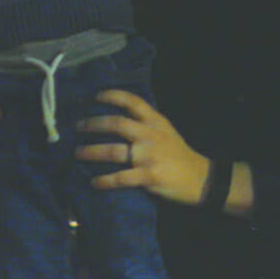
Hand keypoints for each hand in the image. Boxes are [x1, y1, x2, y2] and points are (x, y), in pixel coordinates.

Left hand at [75, 89, 208, 204]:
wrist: (201, 179)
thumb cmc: (178, 154)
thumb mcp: (166, 130)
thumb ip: (145, 123)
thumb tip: (116, 119)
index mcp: (155, 121)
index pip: (133, 101)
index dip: (113, 96)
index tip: (96, 96)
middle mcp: (151, 135)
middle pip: (117, 124)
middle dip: (94, 124)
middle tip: (78, 127)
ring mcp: (149, 156)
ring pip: (114, 151)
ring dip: (92, 152)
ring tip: (77, 153)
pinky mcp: (149, 176)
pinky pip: (121, 178)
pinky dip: (104, 180)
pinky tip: (94, 182)